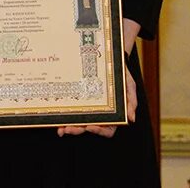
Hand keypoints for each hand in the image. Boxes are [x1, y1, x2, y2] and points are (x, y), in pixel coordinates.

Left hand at [58, 19, 139, 138]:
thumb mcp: (129, 86)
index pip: (107, 130)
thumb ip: (131, 102)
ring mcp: (88, 107)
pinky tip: (57, 118)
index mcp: (113, 115)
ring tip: (60, 127)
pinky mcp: (79, 99)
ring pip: (78, 122)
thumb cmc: (121, 74)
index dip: (99, 131)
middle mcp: (100, 113)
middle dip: (78, 130)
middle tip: (67, 129)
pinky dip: (64, 116)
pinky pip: (71, 110)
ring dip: (68, 126)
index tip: (90, 127)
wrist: (108, 57)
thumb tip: (132, 118)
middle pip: (89, 127)